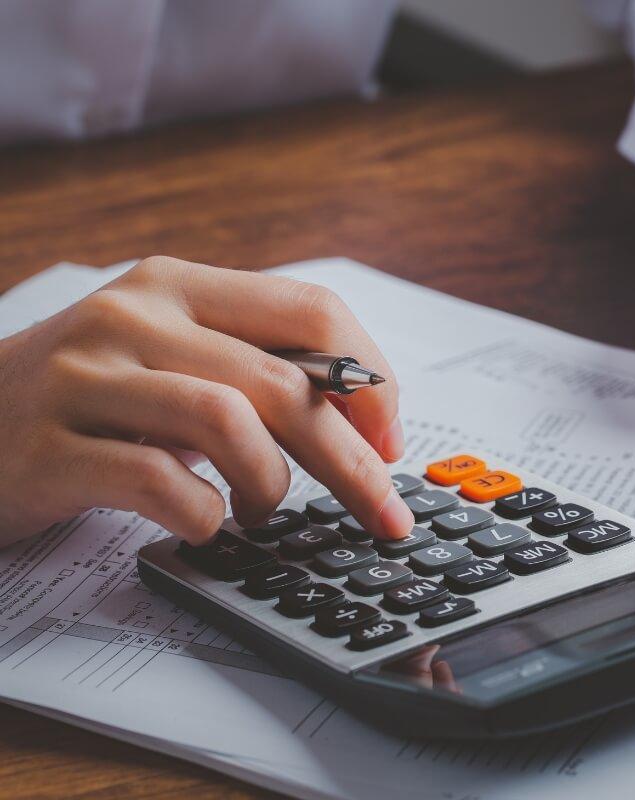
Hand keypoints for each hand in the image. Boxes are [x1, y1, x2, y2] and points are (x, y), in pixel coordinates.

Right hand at [0, 257, 414, 546]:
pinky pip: (157, 482)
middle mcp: (133, 316)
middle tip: (383, 512)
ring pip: (229, 422)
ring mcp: (85, 377)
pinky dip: (203, 515)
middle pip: (285, 382)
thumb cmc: (85, 403)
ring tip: (261, 509)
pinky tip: (201, 524)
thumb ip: (253, 370)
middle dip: (352, 460)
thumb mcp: (170, 360)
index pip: (312, 309)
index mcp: (178, 286)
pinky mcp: (47, 446)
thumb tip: (364, 417)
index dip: (371, 379)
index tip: (390, 440)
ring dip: (270, 484)